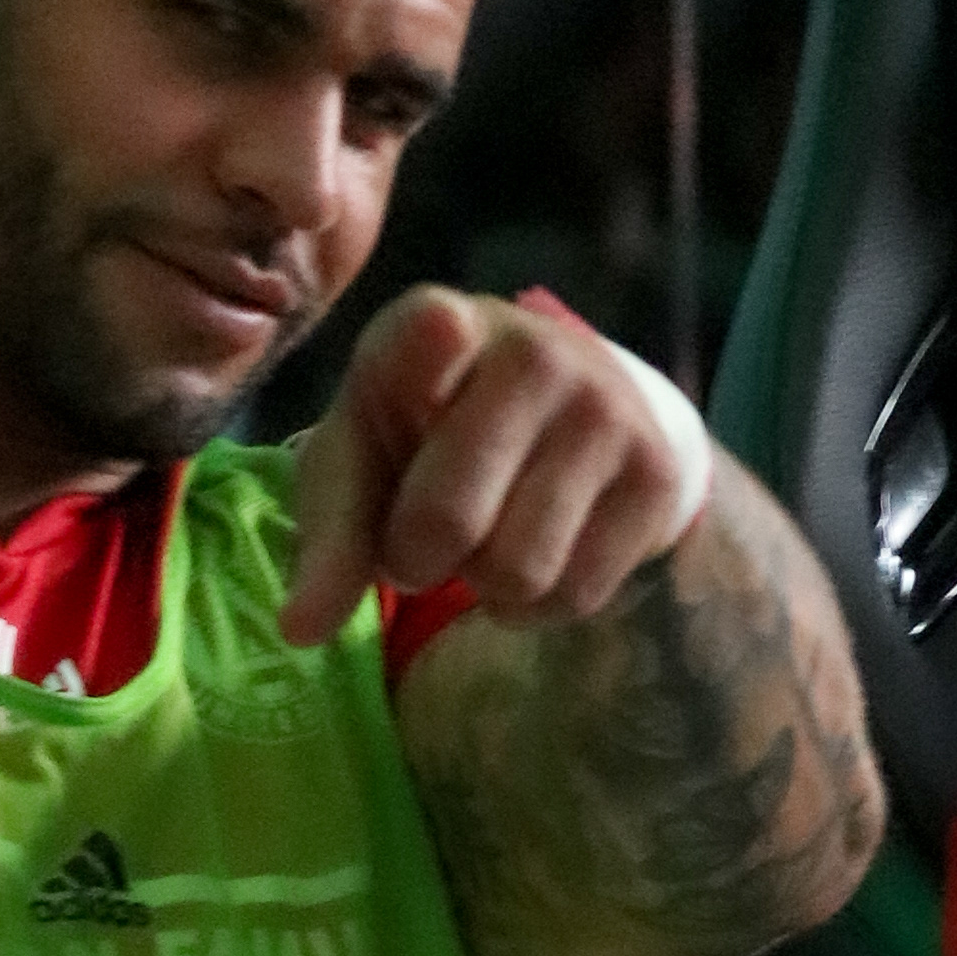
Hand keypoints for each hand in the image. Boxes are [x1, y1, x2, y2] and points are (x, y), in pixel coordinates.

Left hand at [280, 288, 705, 651]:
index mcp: (436, 323)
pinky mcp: (657, 475)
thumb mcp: (364, 457)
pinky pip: (575, 594)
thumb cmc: (436, 430)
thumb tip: (299, 632)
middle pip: (448, 521)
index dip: (422, 366)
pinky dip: (538, 604)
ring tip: (486, 536)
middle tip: (425, 535)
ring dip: (482, 586)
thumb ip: (327, 537)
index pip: (432, 331)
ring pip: (517, 572)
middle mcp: (533, 351)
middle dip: (416, 560)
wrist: (585, 404)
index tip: (440, 346)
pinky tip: (537, 551)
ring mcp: (606, 411)